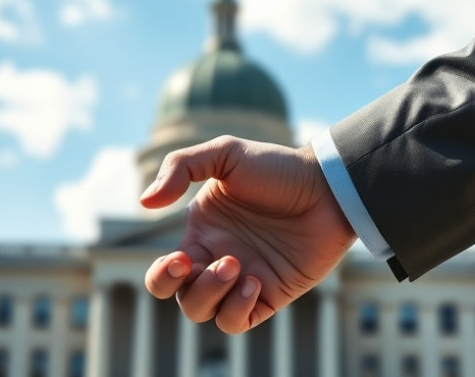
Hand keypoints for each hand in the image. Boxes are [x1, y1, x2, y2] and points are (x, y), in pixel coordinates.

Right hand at [141, 135, 355, 333]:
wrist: (329, 188)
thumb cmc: (279, 168)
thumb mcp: (226, 153)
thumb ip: (181, 167)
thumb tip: (145, 202)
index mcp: (202, 232)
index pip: (164, 271)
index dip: (161, 275)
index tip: (179, 257)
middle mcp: (217, 259)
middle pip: (179, 295)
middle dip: (178, 286)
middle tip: (205, 261)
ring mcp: (242, 280)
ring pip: (203, 312)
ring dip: (211, 294)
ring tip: (237, 265)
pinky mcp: (269, 296)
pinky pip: (237, 321)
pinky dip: (237, 308)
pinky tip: (254, 282)